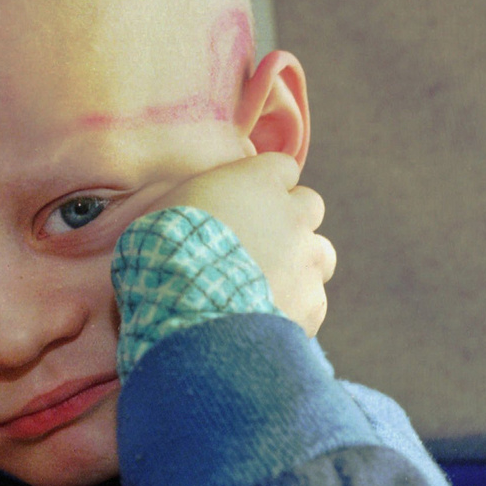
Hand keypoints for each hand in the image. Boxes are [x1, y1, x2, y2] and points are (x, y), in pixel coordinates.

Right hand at [145, 152, 334, 336]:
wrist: (186, 309)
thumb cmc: (164, 252)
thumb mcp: (166, 208)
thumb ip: (196, 200)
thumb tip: (187, 205)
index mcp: (258, 181)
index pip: (282, 168)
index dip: (265, 185)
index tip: (248, 202)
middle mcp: (292, 214)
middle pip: (310, 206)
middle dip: (290, 222)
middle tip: (258, 244)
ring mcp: (307, 259)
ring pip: (321, 253)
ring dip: (299, 264)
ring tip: (265, 285)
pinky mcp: (312, 303)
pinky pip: (312, 302)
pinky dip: (293, 309)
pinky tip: (262, 318)